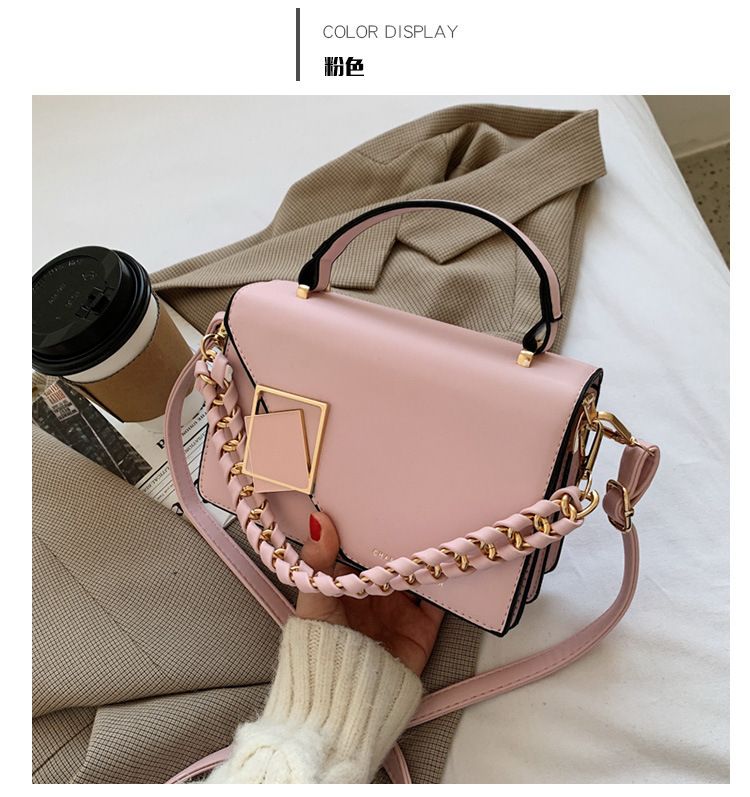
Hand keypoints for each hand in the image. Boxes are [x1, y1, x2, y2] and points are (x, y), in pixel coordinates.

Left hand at [295, 512, 443, 675]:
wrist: (346, 700)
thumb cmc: (322, 649)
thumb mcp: (314, 599)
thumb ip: (317, 560)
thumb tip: (318, 518)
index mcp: (349, 581)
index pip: (362, 545)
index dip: (370, 522)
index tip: (381, 496)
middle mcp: (376, 592)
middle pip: (395, 556)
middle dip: (404, 534)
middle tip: (416, 504)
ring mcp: (401, 608)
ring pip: (419, 573)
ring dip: (427, 557)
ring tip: (438, 528)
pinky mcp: (423, 627)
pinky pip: (441, 601)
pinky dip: (448, 584)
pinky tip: (452, 565)